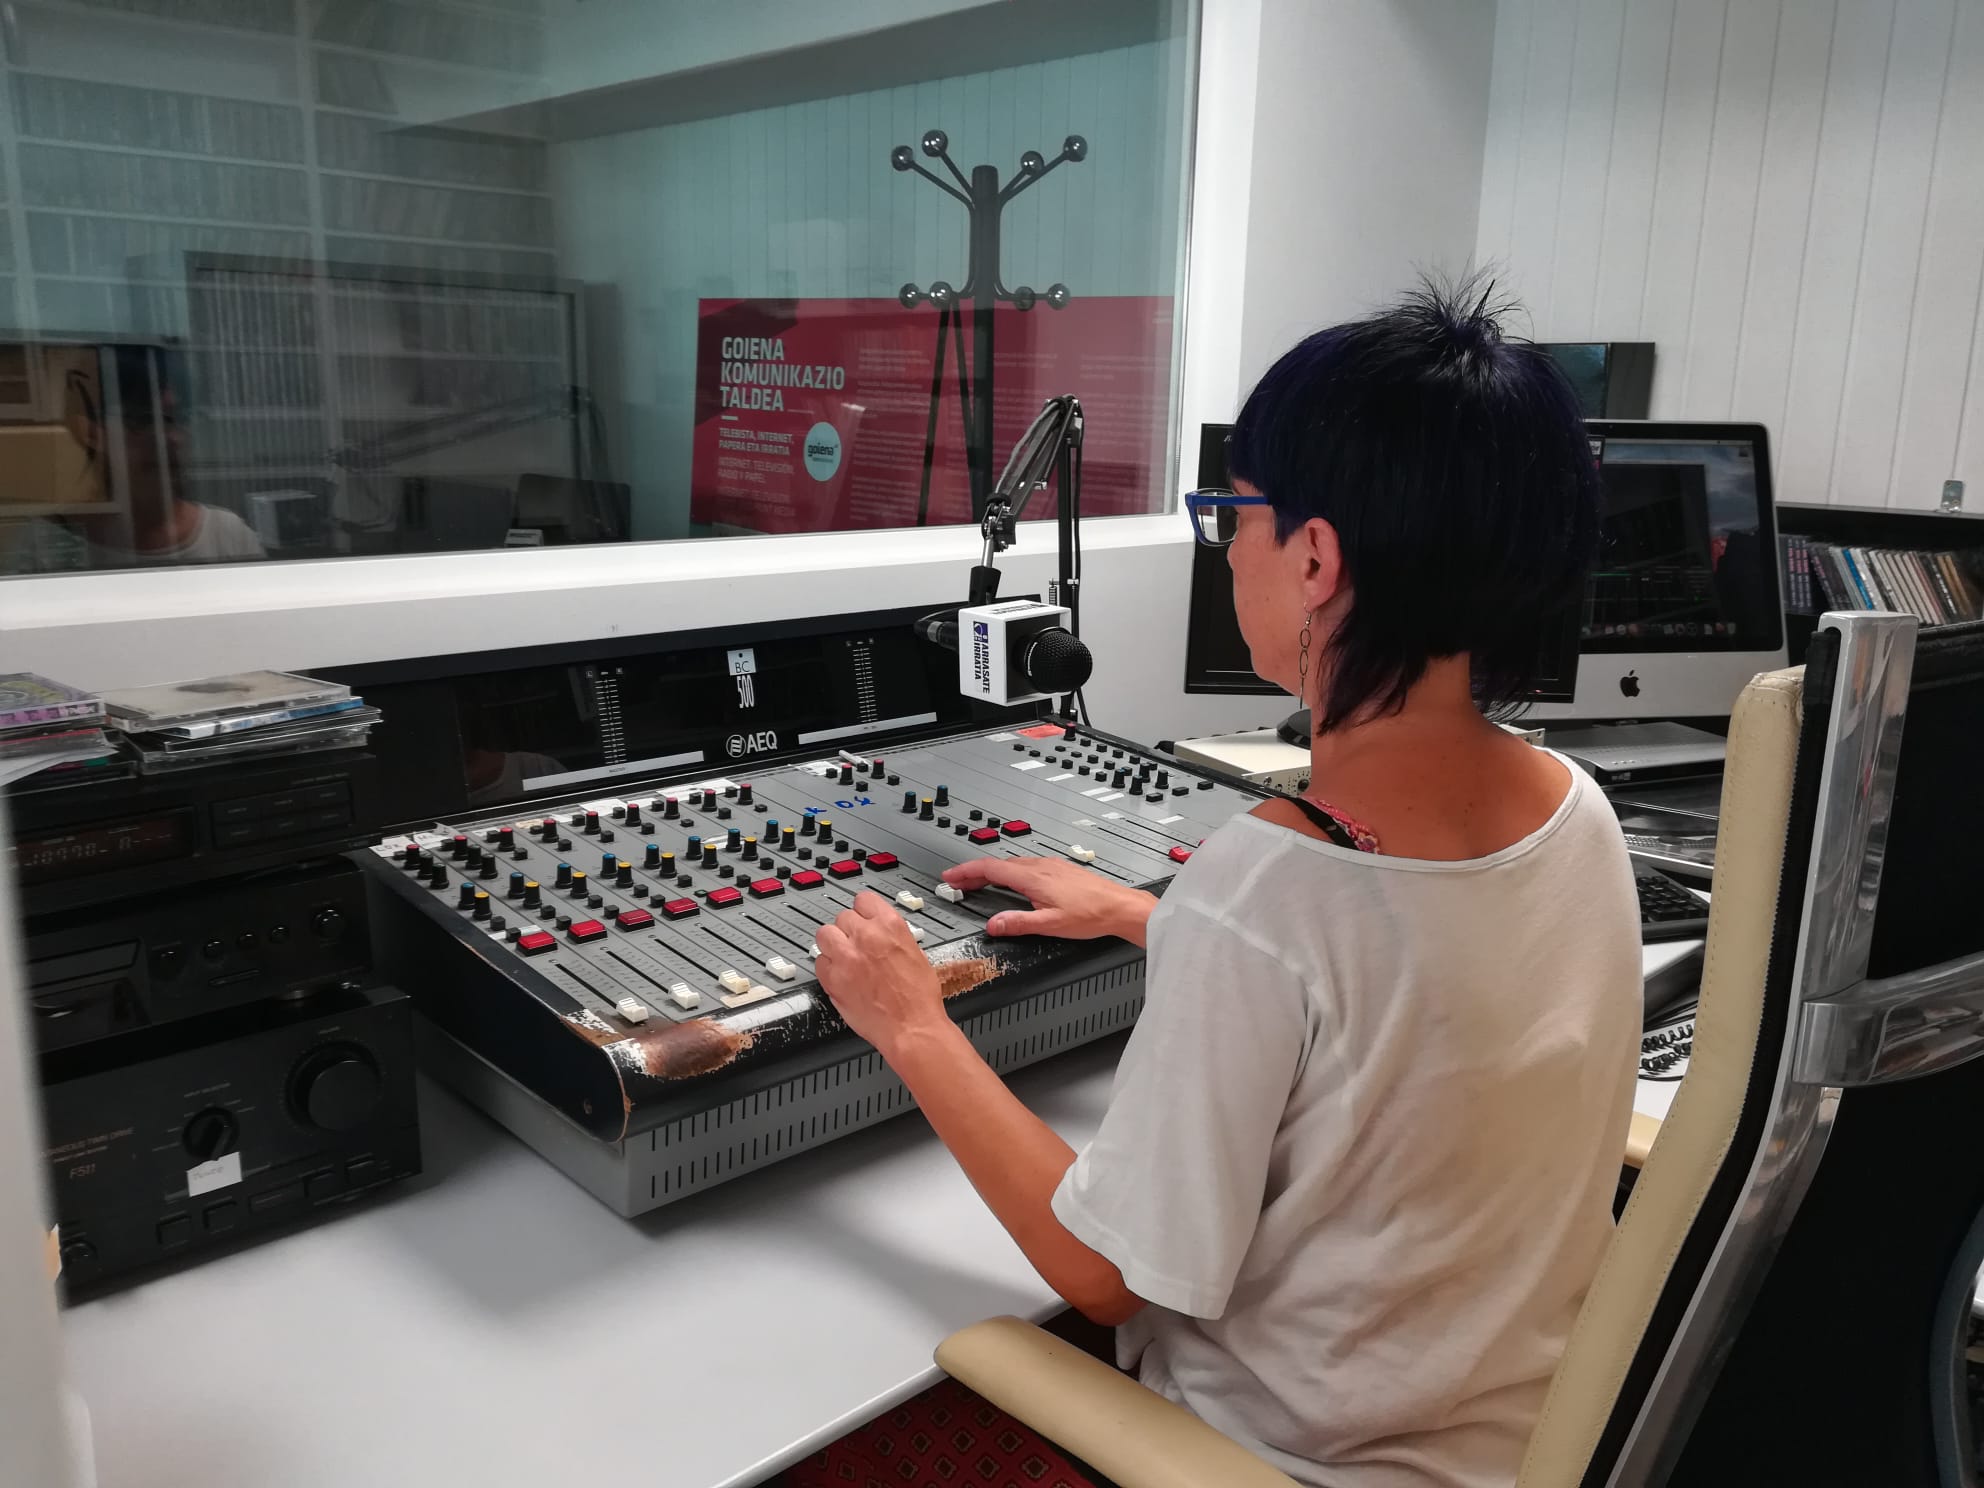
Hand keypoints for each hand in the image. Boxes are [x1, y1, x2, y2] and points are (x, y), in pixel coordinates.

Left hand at [813, 890, 949, 1058]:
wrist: (912, 1027)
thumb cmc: (918, 998)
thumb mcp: (915, 952)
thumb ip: (892, 936)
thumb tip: (879, 931)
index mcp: (890, 926)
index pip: (864, 899)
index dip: (862, 910)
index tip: (862, 918)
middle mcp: (866, 937)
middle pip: (842, 917)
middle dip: (849, 930)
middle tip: (855, 945)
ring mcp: (846, 957)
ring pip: (825, 934)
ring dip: (833, 944)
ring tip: (844, 958)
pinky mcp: (833, 979)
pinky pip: (819, 962)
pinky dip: (827, 968)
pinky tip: (841, 976)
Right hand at [942, 857, 1158, 945]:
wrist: (1119, 906)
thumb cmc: (1092, 914)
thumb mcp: (1050, 925)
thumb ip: (1018, 923)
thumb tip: (993, 925)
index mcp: (1033, 876)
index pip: (990, 868)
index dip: (966, 872)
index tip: (950, 877)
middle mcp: (1040, 866)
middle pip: (998, 864)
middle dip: (973, 873)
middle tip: (957, 883)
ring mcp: (1050, 866)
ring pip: (1012, 864)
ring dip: (990, 873)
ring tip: (978, 884)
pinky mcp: (1058, 870)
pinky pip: (1024, 866)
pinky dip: (1007, 872)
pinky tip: (1010, 883)